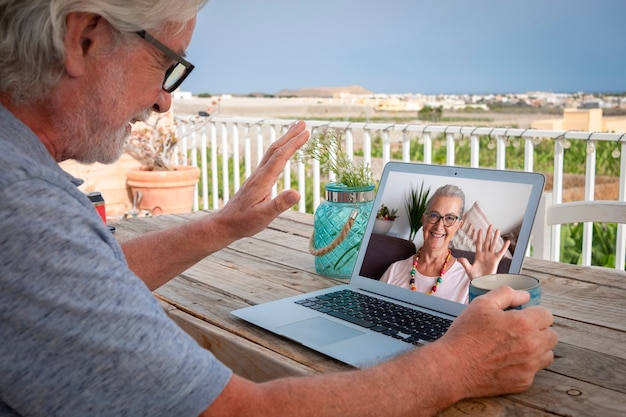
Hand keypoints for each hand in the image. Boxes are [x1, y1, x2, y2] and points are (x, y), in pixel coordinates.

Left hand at [213, 120, 309, 239]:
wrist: (225, 224)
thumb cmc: (244, 222)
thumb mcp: (264, 216)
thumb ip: (280, 204)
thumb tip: (297, 193)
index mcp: (263, 180)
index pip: (281, 157)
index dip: (294, 144)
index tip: (307, 133)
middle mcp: (259, 174)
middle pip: (275, 149)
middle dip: (290, 135)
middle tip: (303, 123)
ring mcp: (257, 176)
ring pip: (271, 153)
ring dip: (284, 140)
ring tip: (295, 132)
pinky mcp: (256, 181)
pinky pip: (269, 160)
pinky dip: (279, 151)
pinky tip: (283, 153)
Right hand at [433, 286, 556, 398]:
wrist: (453, 367)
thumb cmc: (466, 335)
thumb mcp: (481, 304)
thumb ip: (506, 294)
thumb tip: (524, 296)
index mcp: (524, 324)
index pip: (547, 316)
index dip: (534, 313)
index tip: (523, 316)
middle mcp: (532, 346)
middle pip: (552, 336)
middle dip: (539, 330)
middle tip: (519, 331)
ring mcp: (529, 366)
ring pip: (547, 354)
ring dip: (537, 348)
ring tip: (515, 346)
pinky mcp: (523, 382)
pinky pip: (534, 371)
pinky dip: (525, 365)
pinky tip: (507, 361)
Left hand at [458, 224, 510, 278]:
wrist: (482, 283)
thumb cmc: (475, 277)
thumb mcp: (468, 269)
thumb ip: (464, 263)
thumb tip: (459, 258)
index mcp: (478, 255)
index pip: (479, 243)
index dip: (479, 237)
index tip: (480, 230)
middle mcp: (485, 254)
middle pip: (487, 241)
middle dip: (488, 233)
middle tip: (490, 226)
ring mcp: (491, 256)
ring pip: (493, 244)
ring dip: (495, 237)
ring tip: (497, 230)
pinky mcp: (496, 260)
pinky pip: (501, 252)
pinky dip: (504, 247)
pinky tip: (507, 241)